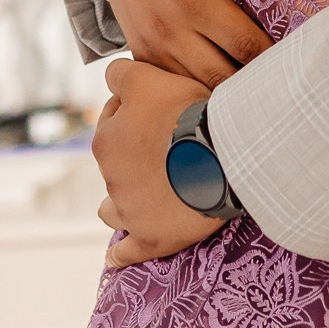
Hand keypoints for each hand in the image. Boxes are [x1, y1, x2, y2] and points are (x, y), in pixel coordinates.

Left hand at [93, 58, 226, 266]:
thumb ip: (123, 72)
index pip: (111, 117)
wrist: (222, 156)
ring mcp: (131, 212)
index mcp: (107, 140)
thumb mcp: (149, 78)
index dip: (134, 107)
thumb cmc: (188, 114)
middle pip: (116, 161)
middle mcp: (112, 177)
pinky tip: (117, 255)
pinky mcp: (152, 239)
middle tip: (166, 144)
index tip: (159, 107)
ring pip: (113, 208)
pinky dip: (122, 253)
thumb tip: (112, 75)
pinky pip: (127, 252)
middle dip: (132, 152)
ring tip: (145, 196)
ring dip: (123, 202)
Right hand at [102, 0, 279, 87]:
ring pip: (199, 89)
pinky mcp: (143, 56)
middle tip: (283, 77)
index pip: (244, 45)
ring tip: (258, 83)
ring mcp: (153, 48)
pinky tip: (225, 81)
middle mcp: (170, 30)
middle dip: (254, 81)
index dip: (274, 55)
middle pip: (223, 78)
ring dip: (228, 90)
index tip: (297, 55)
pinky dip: (200, 90)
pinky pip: (176, 86)